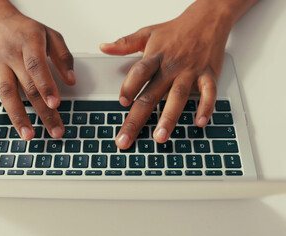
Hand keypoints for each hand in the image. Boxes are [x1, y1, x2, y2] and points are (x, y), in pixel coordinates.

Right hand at [0, 3, 74, 139]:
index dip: (46, 86)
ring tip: (28, 135)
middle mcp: (12, 56)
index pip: (36, 66)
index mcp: (29, 43)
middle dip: (42, 111)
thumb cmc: (26, 30)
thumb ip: (63, 56)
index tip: (55, 104)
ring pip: (6, 94)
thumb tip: (71, 80)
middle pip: (27, 87)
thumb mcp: (51, 34)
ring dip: (17, 116)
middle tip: (55, 131)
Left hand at [100, 1, 233, 148]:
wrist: (207, 19)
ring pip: (177, 96)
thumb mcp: (147, 33)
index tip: (121, 103)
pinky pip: (208, 92)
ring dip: (168, 118)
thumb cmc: (175, 30)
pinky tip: (198, 122)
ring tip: (159, 137)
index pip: (139, 72)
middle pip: (151, 94)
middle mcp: (170, 67)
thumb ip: (124, 43)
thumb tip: (104, 47)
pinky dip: (206, 107)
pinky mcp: (208, 75)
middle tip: (126, 139)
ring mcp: (189, 72)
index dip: (129, 86)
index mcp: (155, 57)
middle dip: (137, 119)